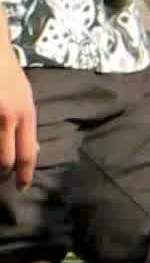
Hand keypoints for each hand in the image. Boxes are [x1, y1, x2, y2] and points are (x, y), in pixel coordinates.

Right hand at [0, 50, 32, 191]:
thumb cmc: (6, 74)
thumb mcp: (24, 98)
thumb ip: (27, 125)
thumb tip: (33, 151)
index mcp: (24, 114)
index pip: (28, 153)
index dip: (25, 175)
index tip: (22, 188)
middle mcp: (6, 117)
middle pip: (4, 160)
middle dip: (3, 172)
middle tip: (2, 177)